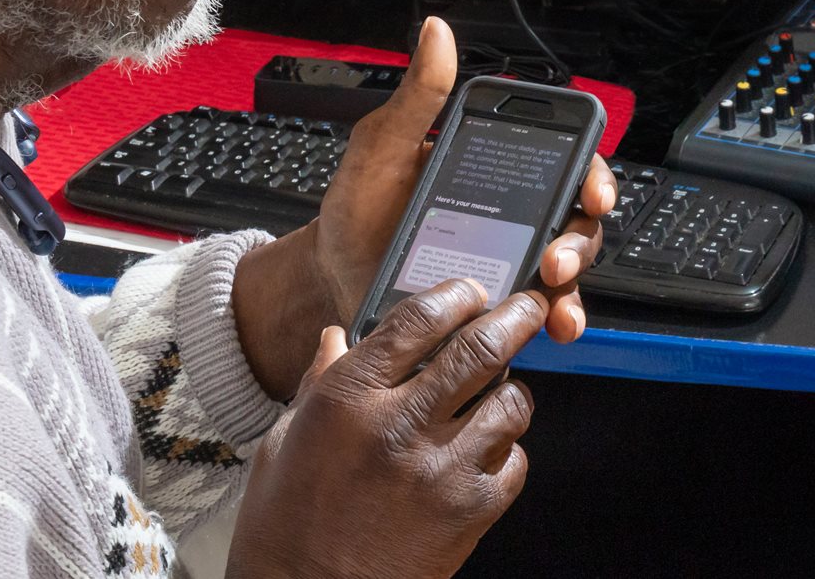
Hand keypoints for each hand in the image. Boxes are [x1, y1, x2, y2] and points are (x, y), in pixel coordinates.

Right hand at [227, 279, 543, 578]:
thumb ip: (320, 380)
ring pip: (509, 404)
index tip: (470, 292)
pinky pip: (514, 463)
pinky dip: (509, 449)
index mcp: (349, 397)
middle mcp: (399, 425)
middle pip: (478, 349)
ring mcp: (440, 471)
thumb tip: (337, 338)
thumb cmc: (285, 523)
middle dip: (515, 318)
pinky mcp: (468, 515)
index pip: (418, 319)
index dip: (454, 295)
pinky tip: (490, 448)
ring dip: (513, 389)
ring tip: (504, 389)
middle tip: (529, 307)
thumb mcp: (286, 437)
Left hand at [231, 17, 615, 398]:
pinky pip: (537, 315)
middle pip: (575, 220)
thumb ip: (417, 96)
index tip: (590, 188)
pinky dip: (553, 319)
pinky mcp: (493, 309)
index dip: (590, 171)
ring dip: (574, 283)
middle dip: (580, 236)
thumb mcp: (382, 146)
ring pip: (566, 270)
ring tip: (551, 289)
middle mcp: (510, 217)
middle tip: (556, 253)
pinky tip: (546, 325)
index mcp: (491, 170)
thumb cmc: (357, 206)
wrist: (331, 273)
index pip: (561, 161)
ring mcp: (506, 263)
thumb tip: (437, 34)